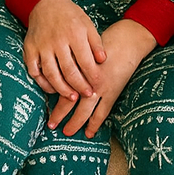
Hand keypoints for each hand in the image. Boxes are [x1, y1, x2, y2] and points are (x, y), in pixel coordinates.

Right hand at [23, 0, 106, 103]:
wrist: (46, 3)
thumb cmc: (71, 16)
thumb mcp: (88, 25)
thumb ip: (96, 43)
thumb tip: (103, 60)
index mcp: (74, 34)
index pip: (86, 61)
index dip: (93, 76)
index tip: (98, 84)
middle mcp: (57, 41)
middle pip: (69, 70)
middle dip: (79, 86)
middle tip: (87, 95)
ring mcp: (42, 46)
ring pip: (51, 73)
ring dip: (62, 88)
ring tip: (72, 97)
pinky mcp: (30, 49)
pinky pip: (34, 71)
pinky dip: (43, 82)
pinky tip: (52, 89)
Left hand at [50, 19, 156, 136]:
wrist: (127, 41)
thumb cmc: (104, 41)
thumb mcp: (83, 47)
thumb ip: (71, 60)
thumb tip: (56, 70)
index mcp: (78, 68)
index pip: (61, 86)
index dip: (52, 97)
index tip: (45, 105)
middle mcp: (87, 80)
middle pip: (69, 101)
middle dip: (59, 114)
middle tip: (51, 125)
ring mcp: (101, 89)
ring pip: (84, 110)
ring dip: (75, 122)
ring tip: (66, 132)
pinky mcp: (112, 93)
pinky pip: (102, 113)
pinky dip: (95, 124)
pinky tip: (89, 133)